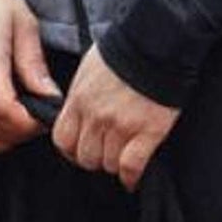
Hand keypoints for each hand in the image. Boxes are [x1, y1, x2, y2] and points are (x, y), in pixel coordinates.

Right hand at [0, 0, 58, 151]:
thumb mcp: (24, 23)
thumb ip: (34, 64)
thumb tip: (50, 98)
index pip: (2, 108)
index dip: (27, 122)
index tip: (45, 116)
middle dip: (18, 134)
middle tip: (38, 122)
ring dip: (0, 139)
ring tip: (21, 125)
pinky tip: (3, 122)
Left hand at [54, 45, 178, 190]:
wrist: (158, 43)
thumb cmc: (126, 48)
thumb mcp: (90, 68)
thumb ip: (80, 95)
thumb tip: (77, 113)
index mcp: (79, 100)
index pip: (62, 140)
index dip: (71, 150)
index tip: (80, 150)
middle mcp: (96, 117)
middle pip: (85, 157)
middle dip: (95, 158)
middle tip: (106, 153)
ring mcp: (121, 127)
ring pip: (108, 164)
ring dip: (115, 163)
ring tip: (123, 156)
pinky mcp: (147, 133)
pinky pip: (132, 167)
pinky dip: (132, 177)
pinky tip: (133, 178)